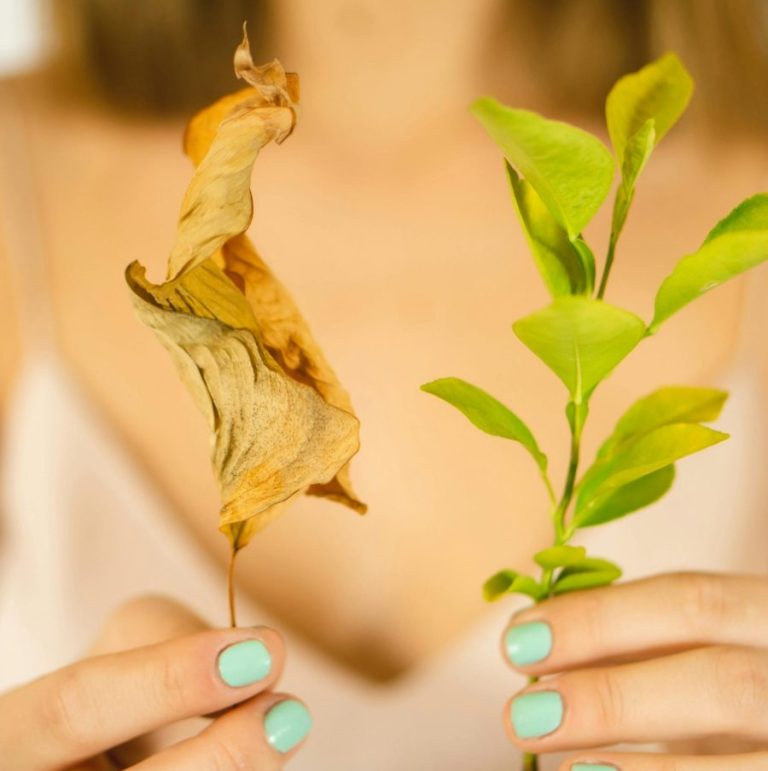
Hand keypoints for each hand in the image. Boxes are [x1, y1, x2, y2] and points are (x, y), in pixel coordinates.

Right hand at [0, 596, 310, 769]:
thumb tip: (256, 660)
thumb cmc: (117, 683)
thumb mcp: (127, 639)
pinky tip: (255, 760)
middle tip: (288, 709)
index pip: (77, 707)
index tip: (262, 651)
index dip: (172, 678)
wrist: (91, 751)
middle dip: (224, 753)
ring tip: (286, 725)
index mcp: (12, 732)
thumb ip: (175, 638)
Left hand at [500, 571, 767, 769]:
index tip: (518, 638)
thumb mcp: (700, 655)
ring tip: (560, 767)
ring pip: (745, 756)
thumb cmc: (734, 690)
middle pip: (723, 681)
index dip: (600, 618)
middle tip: (521, 713)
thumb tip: (534, 640)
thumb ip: (640, 645)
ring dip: (645, 765)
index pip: (693, 601)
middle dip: (614, 696)